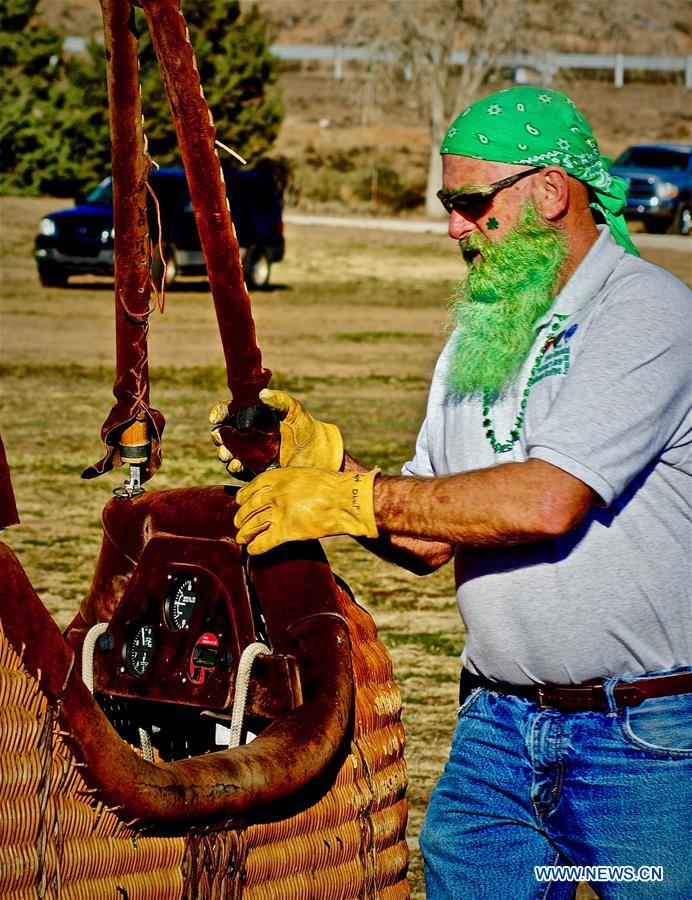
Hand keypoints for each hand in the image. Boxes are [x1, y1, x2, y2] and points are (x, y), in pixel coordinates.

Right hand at [210, 389, 343, 475]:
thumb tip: (262, 394)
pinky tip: (237, 465)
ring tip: (227, 455)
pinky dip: (234, 468)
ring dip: (224, 454)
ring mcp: (249, 453)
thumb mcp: (294, 410)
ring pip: (228, 453)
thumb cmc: (305, 427)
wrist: (319, 453)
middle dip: (218, 436)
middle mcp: (246, 435)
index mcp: (251, 417)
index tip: (216, 418)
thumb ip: (280, 400)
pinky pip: (239, 471)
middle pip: (223, 434)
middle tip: (219, 438)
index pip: (228, 412)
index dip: (219, 413)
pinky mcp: (254, 470)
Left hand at [234, 467, 379, 554]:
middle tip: (239, 523)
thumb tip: (279, 491)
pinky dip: (255, 548)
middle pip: (248, 508)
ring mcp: (279, 512)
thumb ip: (288, 482)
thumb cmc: (331, 486)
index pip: (250, 489)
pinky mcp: (287, 531)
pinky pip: (263, 542)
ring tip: (242, 538)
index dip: (243, 498)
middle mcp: (274, 493)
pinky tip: (252, 551)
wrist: (346, 499)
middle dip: (241, 518)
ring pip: (252, 525)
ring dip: (245, 534)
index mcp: (277, 477)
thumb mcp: (304, 474)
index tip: (241, 503)